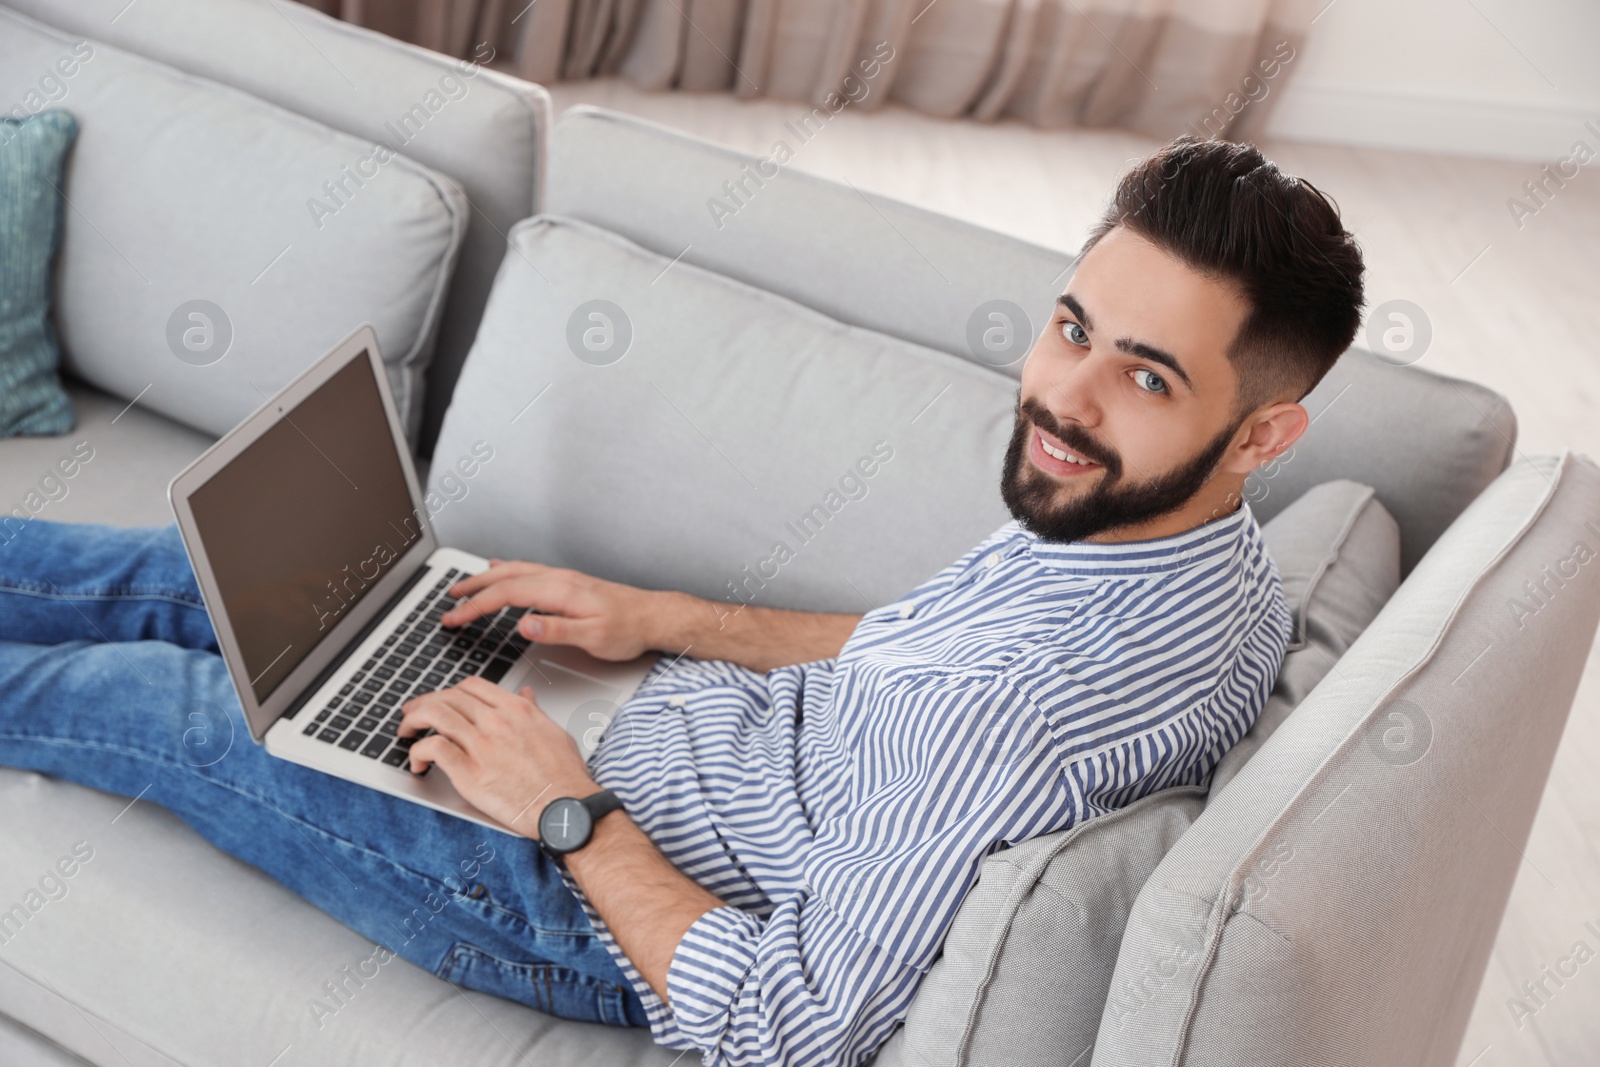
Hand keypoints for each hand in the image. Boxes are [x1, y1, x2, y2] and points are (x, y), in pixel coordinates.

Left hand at [398, 677, 595, 837]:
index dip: (450, 692)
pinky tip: (417, 764)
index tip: (441, 701)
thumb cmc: (564, 777)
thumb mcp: (554, 732)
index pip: (472, 686)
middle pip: (448, 697)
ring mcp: (482, 746)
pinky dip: (417, 752)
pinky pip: (433, 749)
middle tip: (412, 714)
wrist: (566, 808)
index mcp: (517, 710)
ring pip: (434, 715)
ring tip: (406, 733)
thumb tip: (526, 694)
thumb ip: (534, 711)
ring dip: (413, 721)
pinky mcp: (470, 773)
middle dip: (423, 703)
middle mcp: (497, 722)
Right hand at [441, 560, 657, 661]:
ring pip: (516, 571)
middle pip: (506, 578)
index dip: (476, 606)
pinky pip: (529, 571)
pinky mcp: (569, 583)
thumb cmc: (627, 629)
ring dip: (486, 578)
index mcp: (560, 591)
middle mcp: (559, 579)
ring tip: (464, 585)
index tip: (454, 618)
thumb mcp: (593, 637)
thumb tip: (524, 624)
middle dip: (473, 588)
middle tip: (448, 600)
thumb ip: (557, 630)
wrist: (653, 617)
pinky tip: (501, 569)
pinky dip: (507, 570)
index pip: (507, 595)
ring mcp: (564, 579)